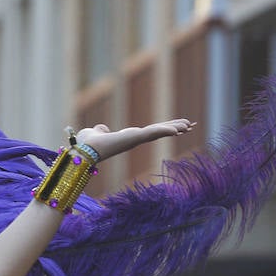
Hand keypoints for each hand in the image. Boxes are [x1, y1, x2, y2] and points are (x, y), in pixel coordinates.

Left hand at [74, 118, 195, 160]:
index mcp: (128, 137)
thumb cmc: (88, 144)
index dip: (163, 128)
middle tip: (191, 125)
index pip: (150, 132)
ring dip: (175, 128)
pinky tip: (178, 130)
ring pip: (159, 132)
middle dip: (175, 128)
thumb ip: (101, 130)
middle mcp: (134, 139)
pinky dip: (165, 131)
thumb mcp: (97, 132)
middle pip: (159, 132)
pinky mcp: (134, 138)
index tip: (175, 127)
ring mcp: (136, 139)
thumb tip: (102, 129)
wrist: (85, 150)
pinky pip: (153, 133)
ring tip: (190, 125)